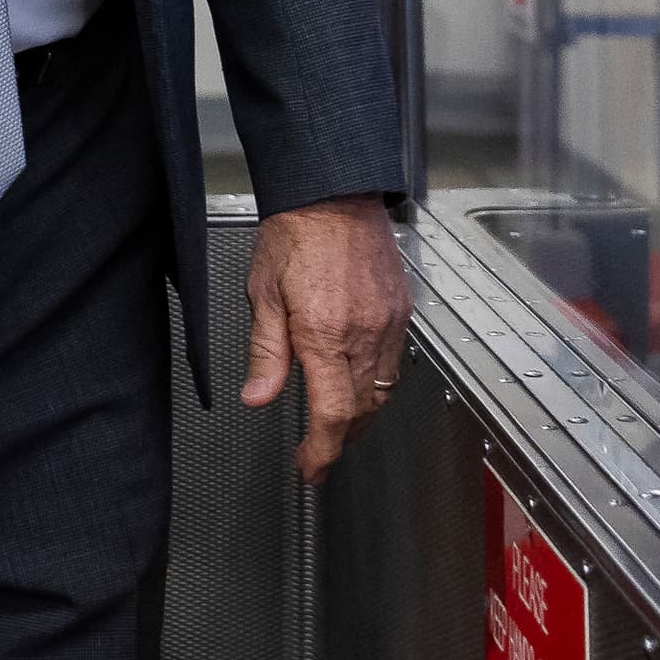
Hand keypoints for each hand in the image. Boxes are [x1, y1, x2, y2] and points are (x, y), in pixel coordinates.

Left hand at [241, 194, 412, 483]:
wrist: (333, 191)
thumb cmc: (294, 234)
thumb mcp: (263, 293)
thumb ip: (266, 352)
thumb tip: (258, 397)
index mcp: (325, 333)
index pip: (332, 414)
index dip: (323, 451)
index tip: (311, 468)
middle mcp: (363, 333)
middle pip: (362, 410)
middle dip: (341, 439)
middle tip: (319, 453)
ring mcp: (388, 322)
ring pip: (383, 391)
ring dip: (361, 417)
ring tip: (339, 428)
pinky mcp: (400, 310)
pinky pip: (394, 362)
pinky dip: (377, 384)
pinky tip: (359, 384)